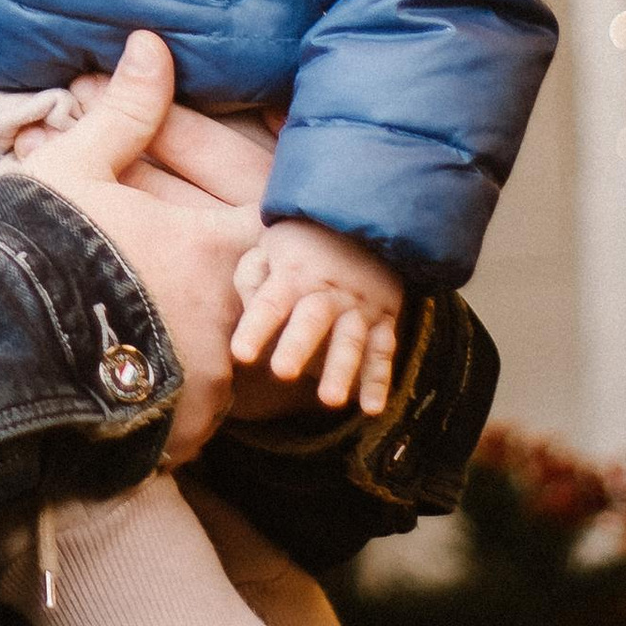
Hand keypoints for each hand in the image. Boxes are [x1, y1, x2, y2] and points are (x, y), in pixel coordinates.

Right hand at [10, 34, 259, 465]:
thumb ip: (128, 113)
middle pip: (249, 307)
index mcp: (214, 249)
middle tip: (172, 303)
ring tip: (139, 353)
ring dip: (192, 359)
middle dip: (219, 304)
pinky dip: (167, 410)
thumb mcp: (78, 169)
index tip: (220, 237)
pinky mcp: (182, 437)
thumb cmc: (34, 248)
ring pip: (221, 368)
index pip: (268, 236)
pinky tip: (126, 401)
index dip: (247, 234)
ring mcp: (211, 385)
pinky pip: (190, 422)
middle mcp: (229, 318)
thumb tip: (152, 43)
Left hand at [230, 215, 405, 415]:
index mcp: (294, 274)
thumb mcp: (272, 243)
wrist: (368, 217)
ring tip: (330, 401)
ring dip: (341, 370)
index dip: (257, 327)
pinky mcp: (384, 319)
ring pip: (351, 340)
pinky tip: (371, 409)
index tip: (241, 354)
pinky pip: (383, 352)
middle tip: (282, 373)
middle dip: (298, 346)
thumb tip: (248, 308)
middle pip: (312, 320)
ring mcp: (359, 307)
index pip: (271, 303)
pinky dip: (379, 381)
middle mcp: (329, 293)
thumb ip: (252, 275)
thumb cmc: (306, 240)